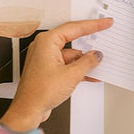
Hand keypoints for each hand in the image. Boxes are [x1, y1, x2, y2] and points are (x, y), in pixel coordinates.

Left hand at [0, 17, 111, 132]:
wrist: (28, 110)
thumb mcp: (71, 75)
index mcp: (47, 42)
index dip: (93, 25)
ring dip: (84, 61)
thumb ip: (87, 62)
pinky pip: (66, 64)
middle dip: (88, 44)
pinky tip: (90, 75)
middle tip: (104, 38)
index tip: (105, 23)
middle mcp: (44, 47)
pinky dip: (77, 69)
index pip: (74, 28)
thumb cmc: (39, 92)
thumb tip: (96, 55)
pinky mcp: (47, 69)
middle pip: (72, 40)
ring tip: (98, 65)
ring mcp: (45, 59)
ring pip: (70, 55)